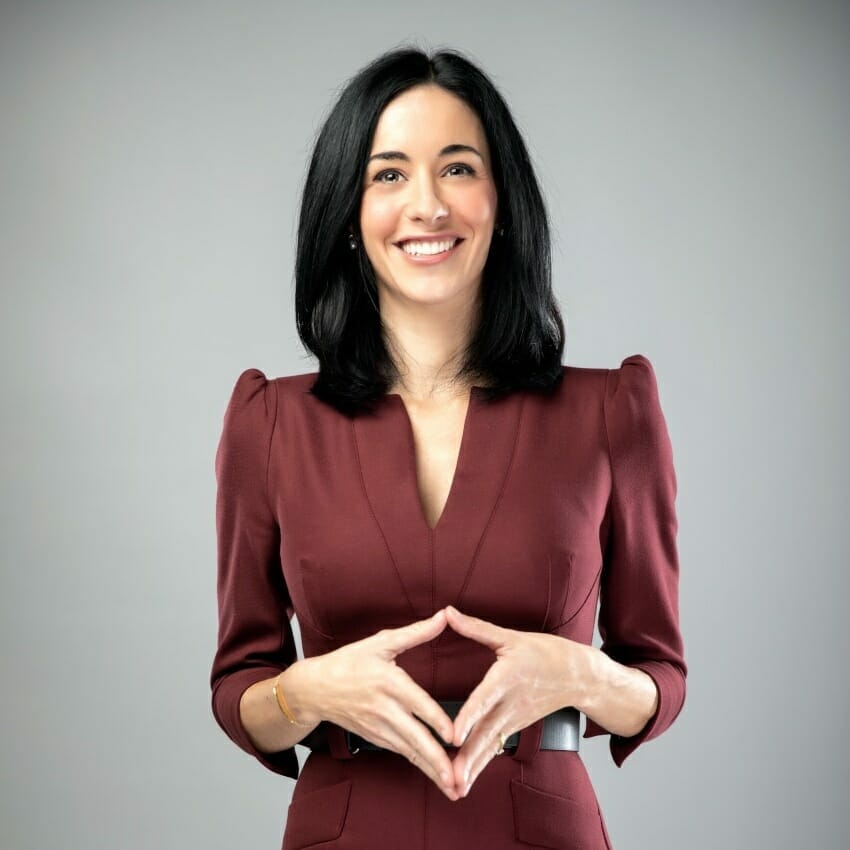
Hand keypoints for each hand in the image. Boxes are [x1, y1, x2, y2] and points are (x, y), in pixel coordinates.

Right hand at [305, 609, 460, 800]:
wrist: (313, 688)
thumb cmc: (349, 661)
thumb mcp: (381, 642)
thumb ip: (416, 632)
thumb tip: (444, 615)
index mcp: (388, 681)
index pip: (416, 703)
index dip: (435, 720)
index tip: (454, 736)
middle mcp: (383, 708)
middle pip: (414, 737)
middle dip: (436, 760)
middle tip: (457, 778)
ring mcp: (377, 727)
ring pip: (409, 751)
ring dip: (431, 770)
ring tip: (453, 787)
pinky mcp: (374, 737)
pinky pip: (401, 752)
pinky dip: (419, 765)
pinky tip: (435, 775)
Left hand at [443, 604, 591, 796]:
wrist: (579, 675)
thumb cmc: (544, 652)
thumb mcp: (511, 637)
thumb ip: (476, 628)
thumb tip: (447, 612)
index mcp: (507, 677)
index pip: (485, 698)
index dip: (470, 716)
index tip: (454, 734)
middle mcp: (511, 702)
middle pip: (487, 732)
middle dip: (468, 756)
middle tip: (450, 777)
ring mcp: (515, 718)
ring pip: (491, 745)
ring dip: (473, 767)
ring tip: (454, 788)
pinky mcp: (516, 727)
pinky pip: (495, 747)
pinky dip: (481, 764)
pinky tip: (465, 781)